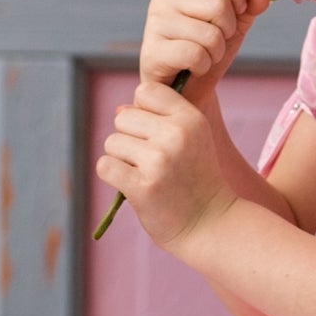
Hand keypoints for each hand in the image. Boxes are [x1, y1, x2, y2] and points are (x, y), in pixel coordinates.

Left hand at [93, 84, 239, 258]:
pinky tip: (131, 185)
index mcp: (191, 118)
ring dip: (121, 159)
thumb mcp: (192, 140)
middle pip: (123, 118)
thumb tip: (119, 110)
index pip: (147, 91)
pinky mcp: (142, 187)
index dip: (143, 111)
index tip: (155, 133)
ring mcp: (158, 161)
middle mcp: (176, 135)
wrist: (210, 224)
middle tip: (150, 161)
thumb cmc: (197, 179)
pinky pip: (105, 166)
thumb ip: (159, 120)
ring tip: (145, 174)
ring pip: (112, 143)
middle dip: (130, 138)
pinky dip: (113, 175)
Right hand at [139, 0, 263, 95]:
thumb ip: (248, 6)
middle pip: (219, 3)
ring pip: (210, 33)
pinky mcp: (152, 51)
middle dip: (229, 29)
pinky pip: (195, 55)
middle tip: (218, 41)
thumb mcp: (234, 26)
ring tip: (205, 56)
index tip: (239, 10)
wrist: (186, 91)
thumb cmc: (208, 52)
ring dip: (217, 52)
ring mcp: (155, 24)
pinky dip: (203, 66)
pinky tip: (194, 68)